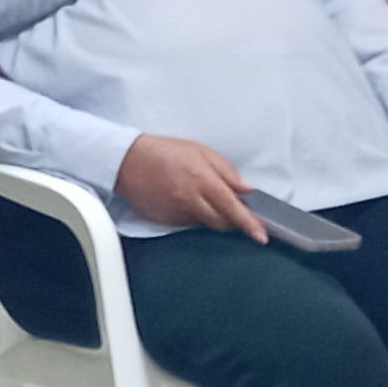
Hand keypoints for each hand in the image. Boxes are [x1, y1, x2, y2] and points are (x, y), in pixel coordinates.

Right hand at [115, 134, 266, 239]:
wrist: (126, 162)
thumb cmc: (163, 151)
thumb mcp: (200, 150)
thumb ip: (226, 171)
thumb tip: (246, 189)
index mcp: (202, 180)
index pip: (232, 207)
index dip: (249, 223)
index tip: (261, 235)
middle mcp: (190, 200)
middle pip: (222, 222)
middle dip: (232, 219)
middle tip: (232, 205)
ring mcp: (177, 213)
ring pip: (205, 223)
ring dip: (212, 214)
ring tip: (199, 193)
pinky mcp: (167, 221)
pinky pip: (188, 223)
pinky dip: (194, 214)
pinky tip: (183, 197)